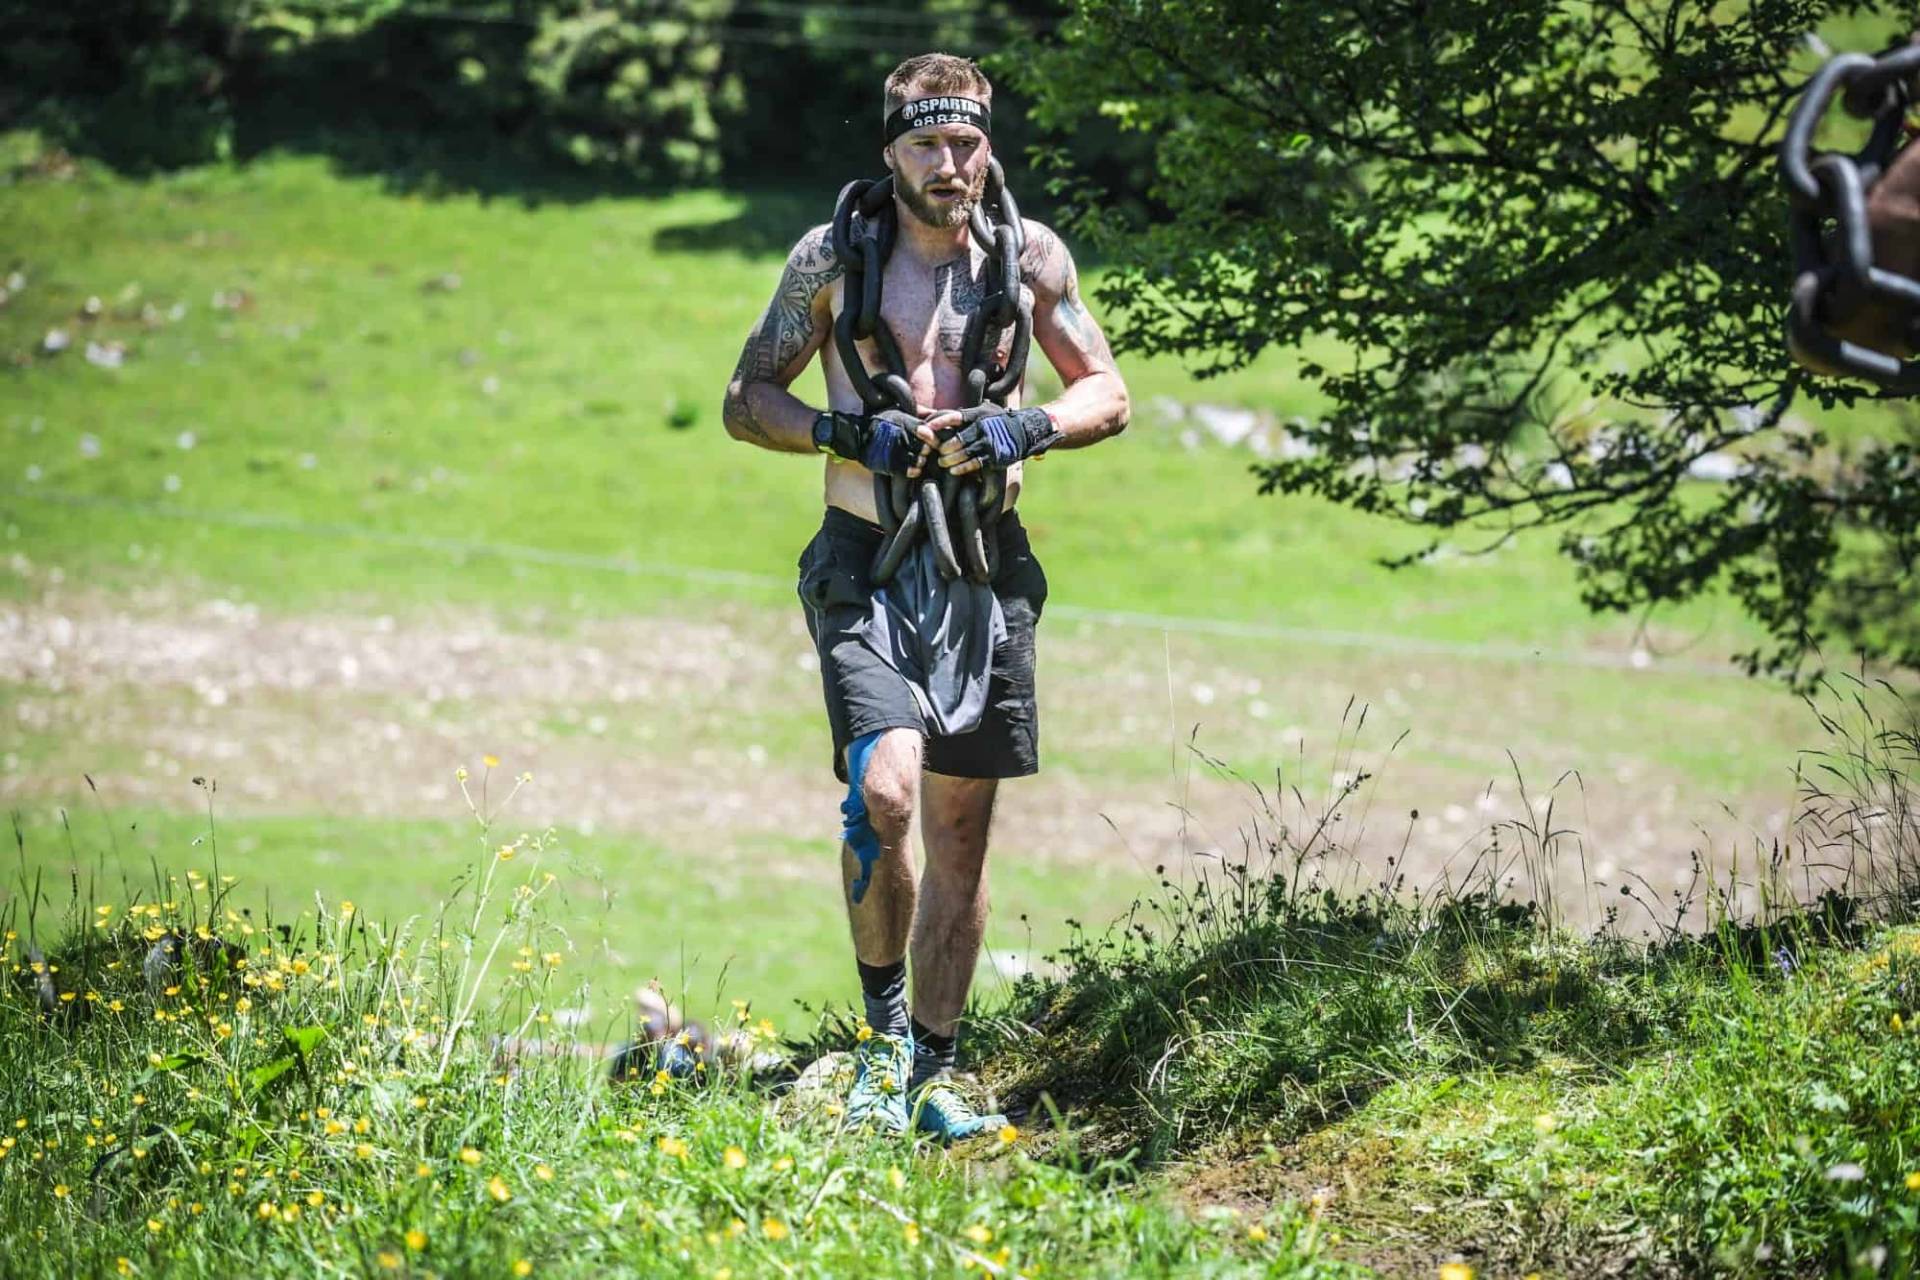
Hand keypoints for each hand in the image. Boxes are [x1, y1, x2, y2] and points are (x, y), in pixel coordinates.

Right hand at [816, 408, 925, 476]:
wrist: (856, 436)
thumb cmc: (880, 424)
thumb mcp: (896, 414)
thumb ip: (916, 414)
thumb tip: (933, 413)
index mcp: (900, 420)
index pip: (923, 430)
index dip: (931, 437)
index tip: (931, 440)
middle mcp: (897, 434)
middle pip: (923, 445)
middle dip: (927, 449)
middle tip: (926, 450)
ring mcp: (892, 450)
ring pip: (918, 459)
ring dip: (921, 460)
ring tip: (919, 459)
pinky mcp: (888, 464)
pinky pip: (907, 470)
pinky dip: (914, 470)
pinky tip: (914, 469)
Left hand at [920, 404, 1056, 476]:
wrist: (1026, 430)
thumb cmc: (998, 421)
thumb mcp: (985, 411)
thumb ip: (966, 416)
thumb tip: (940, 419)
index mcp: (978, 414)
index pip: (955, 417)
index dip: (941, 422)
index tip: (928, 427)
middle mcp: (983, 427)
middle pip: (958, 438)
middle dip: (944, 447)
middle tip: (936, 452)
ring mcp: (990, 442)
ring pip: (965, 452)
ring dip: (950, 459)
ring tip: (942, 462)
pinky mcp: (995, 456)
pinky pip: (975, 463)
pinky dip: (963, 468)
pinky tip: (954, 471)